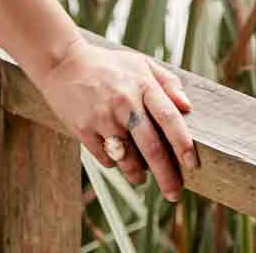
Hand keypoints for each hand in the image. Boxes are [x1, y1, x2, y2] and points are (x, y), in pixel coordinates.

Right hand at [30, 38, 197, 201]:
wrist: (63, 63)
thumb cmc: (107, 65)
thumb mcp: (139, 63)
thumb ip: (166, 82)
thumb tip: (187, 107)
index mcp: (141, 84)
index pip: (169, 118)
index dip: (183, 144)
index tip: (192, 164)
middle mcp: (124, 101)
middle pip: (152, 148)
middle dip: (166, 177)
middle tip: (174, 193)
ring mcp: (103, 116)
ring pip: (129, 160)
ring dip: (138, 174)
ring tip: (141, 175)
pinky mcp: (84, 129)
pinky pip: (107, 160)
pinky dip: (115, 163)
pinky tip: (115, 154)